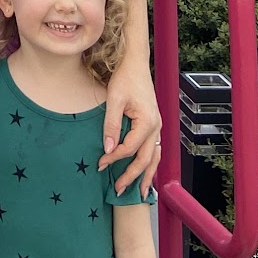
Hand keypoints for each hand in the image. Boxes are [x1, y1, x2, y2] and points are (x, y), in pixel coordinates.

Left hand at [99, 59, 161, 195]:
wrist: (136, 63)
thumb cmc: (125, 78)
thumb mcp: (114, 99)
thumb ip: (111, 124)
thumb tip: (108, 149)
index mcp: (147, 122)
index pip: (129, 149)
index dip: (114, 158)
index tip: (100, 164)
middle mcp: (156, 127)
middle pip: (146, 159)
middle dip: (132, 177)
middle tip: (118, 191)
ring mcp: (157, 126)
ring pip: (154, 157)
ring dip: (146, 176)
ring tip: (140, 194)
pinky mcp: (154, 124)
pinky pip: (154, 149)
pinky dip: (149, 164)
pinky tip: (144, 173)